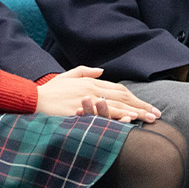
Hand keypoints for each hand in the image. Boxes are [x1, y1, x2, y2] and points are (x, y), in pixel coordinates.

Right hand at [38, 66, 161, 121]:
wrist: (33, 99)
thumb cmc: (48, 91)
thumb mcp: (67, 76)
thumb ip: (84, 71)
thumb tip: (102, 71)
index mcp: (90, 82)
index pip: (118, 89)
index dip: (134, 97)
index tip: (146, 106)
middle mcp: (91, 88)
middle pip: (122, 96)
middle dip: (141, 105)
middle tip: (156, 114)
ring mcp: (88, 98)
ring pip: (117, 104)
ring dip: (135, 111)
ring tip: (149, 118)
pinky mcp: (82, 109)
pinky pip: (104, 113)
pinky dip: (119, 115)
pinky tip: (130, 119)